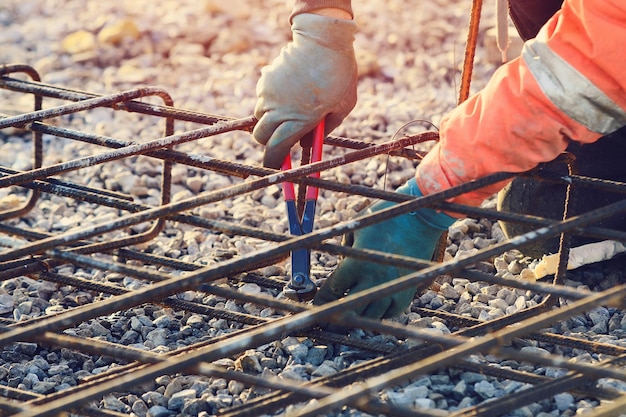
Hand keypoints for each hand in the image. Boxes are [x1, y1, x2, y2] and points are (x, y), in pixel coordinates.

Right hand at [253, 13, 357, 167]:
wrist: (323, 40)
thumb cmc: (339, 75)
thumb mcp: (342, 108)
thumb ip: (324, 130)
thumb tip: (307, 145)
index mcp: (299, 120)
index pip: (276, 150)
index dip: (273, 162)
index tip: (276, 166)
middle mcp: (279, 109)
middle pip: (260, 137)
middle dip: (269, 143)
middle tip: (282, 140)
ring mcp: (269, 94)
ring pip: (259, 117)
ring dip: (270, 121)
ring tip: (289, 111)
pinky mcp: (265, 81)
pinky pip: (262, 98)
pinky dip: (270, 102)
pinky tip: (288, 91)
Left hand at [313, 178, 455, 318]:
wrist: (421, 217)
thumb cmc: (385, 217)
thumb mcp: (356, 228)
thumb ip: (345, 252)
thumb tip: (340, 269)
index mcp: (356, 264)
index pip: (332, 291)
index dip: (322, 302)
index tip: (316, 308)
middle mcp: (373, 280)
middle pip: (348, 311)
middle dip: (335, 322)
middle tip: (328, 326)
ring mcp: (391, 288)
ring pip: (370, 317)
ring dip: (358, 319)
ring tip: (350, 319)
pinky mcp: (407, 293)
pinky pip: (390, 313)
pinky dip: (379, 314)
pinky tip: (372, 309)